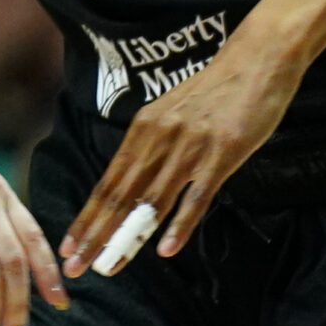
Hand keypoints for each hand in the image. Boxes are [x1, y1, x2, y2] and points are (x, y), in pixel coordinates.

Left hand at [60, 35, 301, 277]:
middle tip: (75, 266)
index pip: (107, 182)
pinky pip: (196, 195)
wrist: (257, 58)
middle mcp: (159, 138)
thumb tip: (135, 183)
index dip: (87, 217)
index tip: (68, 246)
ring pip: (151, 200)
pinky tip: (166, 249)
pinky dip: (179, 224)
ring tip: (110, 266)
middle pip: (120, 196)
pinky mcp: (222, 152)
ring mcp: (189, 146)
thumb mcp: (173, 114)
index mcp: (143, 129)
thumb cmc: (216, 90)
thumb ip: (154, 147)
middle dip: (95, 235)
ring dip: (128, 238)